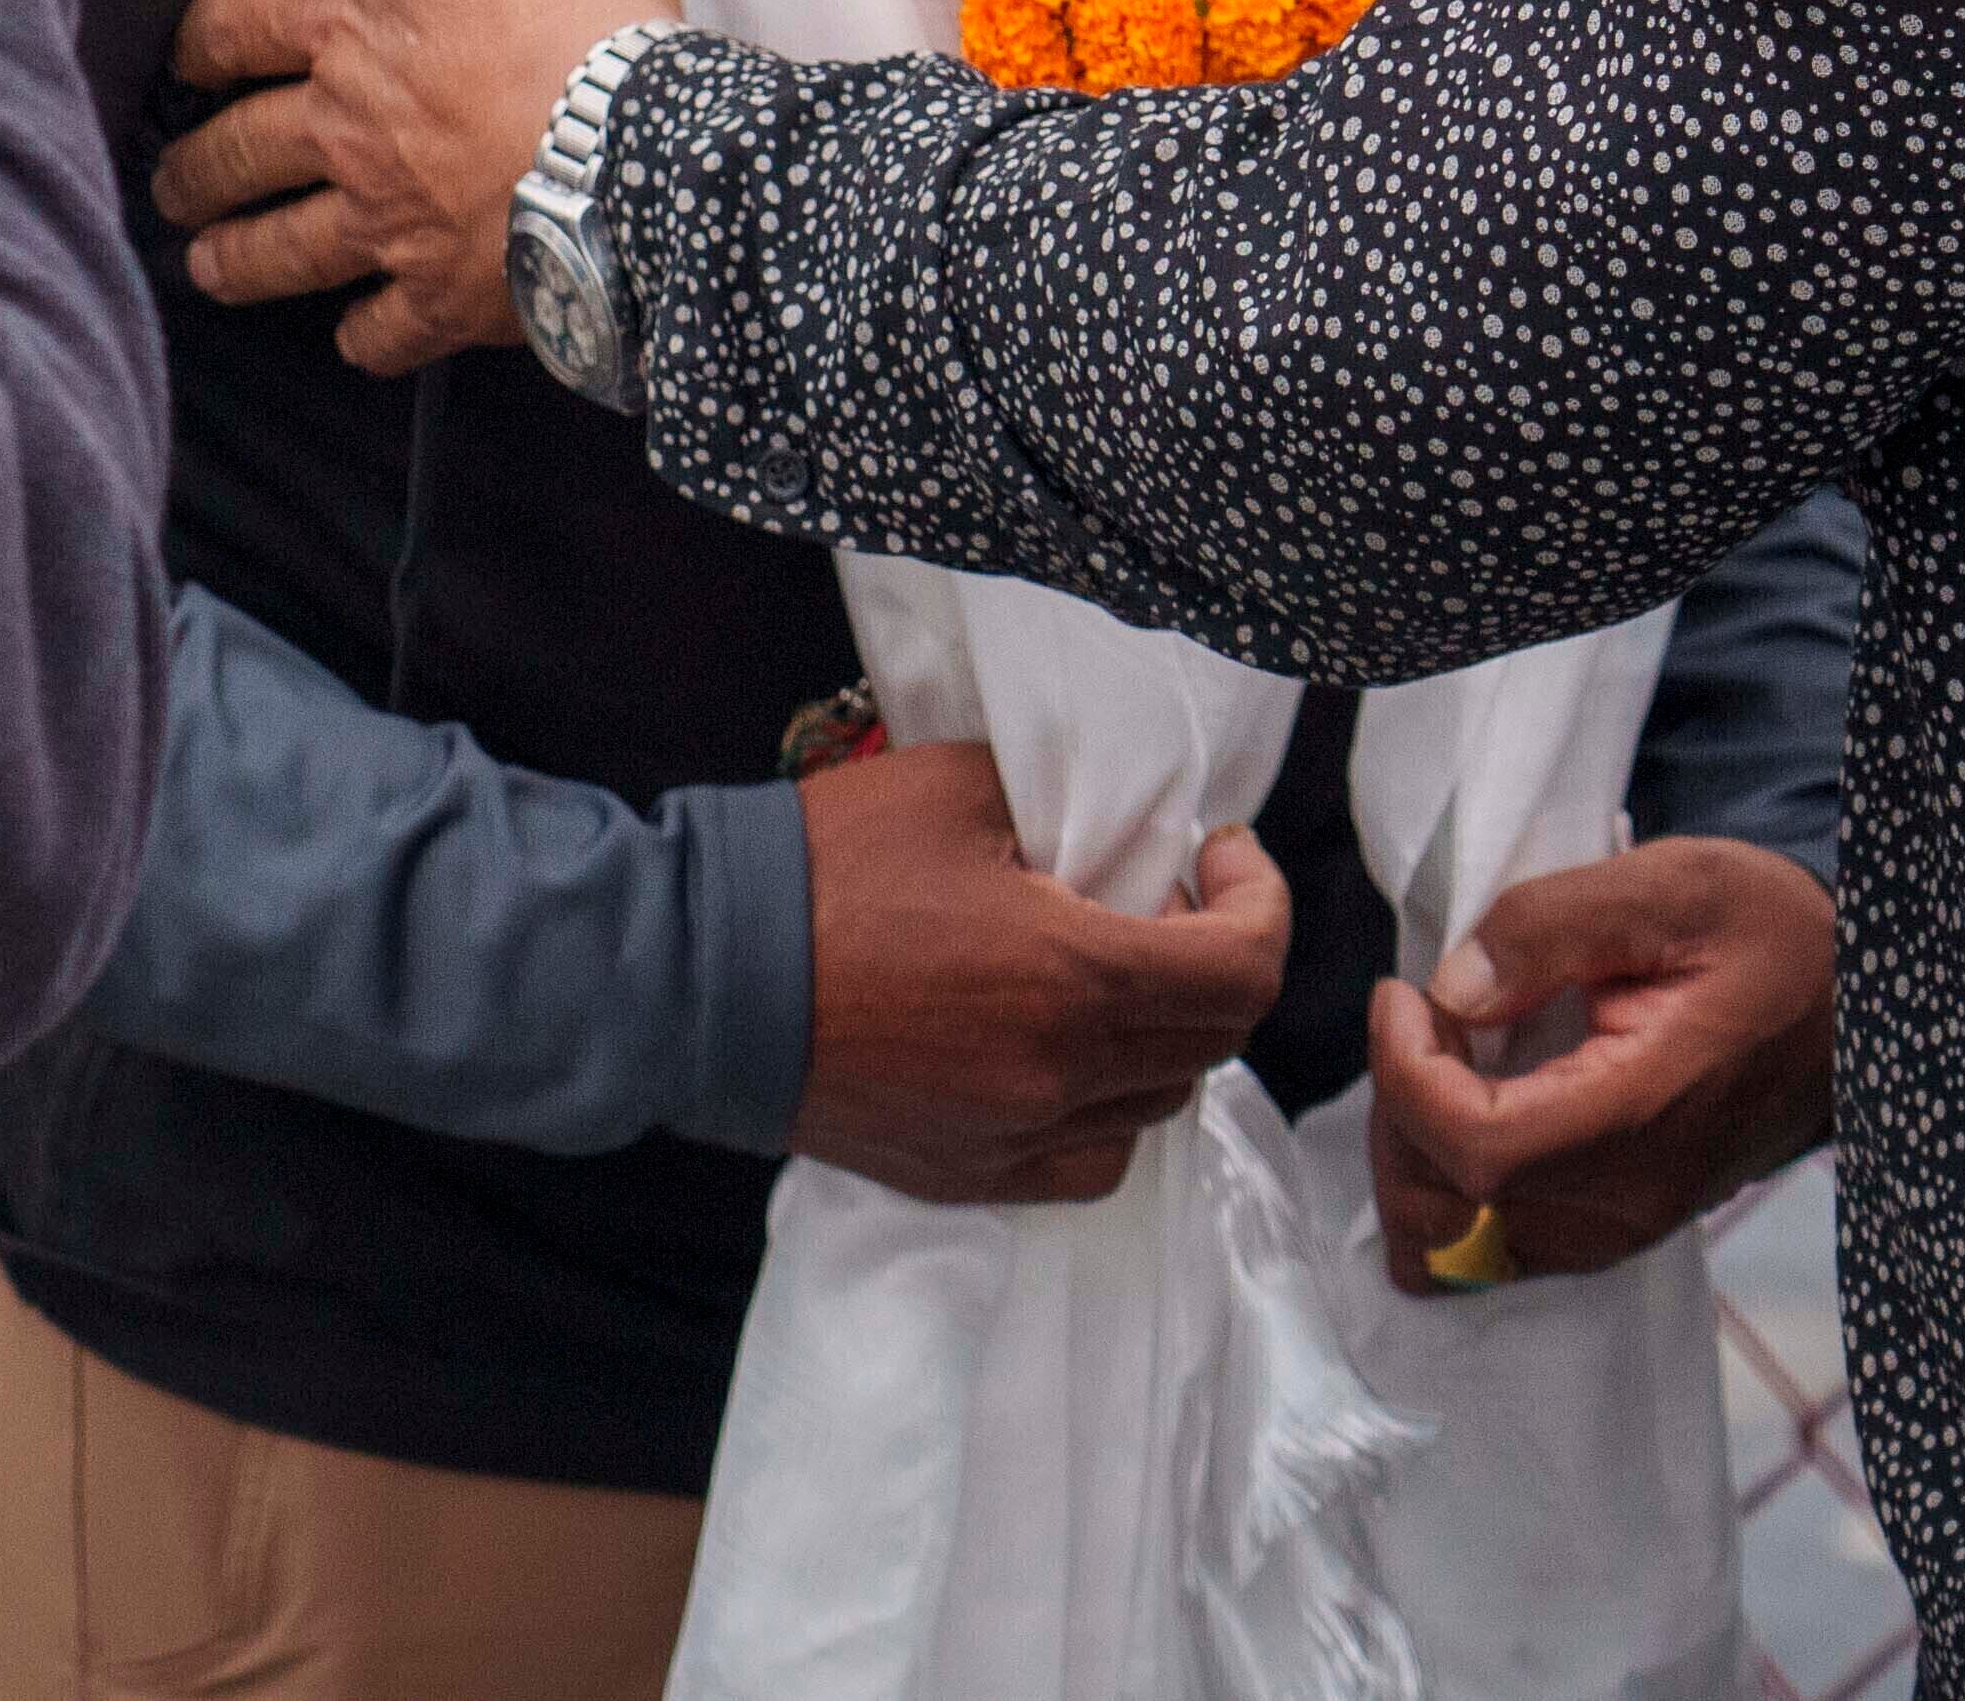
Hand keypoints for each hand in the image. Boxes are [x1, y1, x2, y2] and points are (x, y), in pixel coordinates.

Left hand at [159, 0, 687, 374]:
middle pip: (235, 151)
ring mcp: (387, 218)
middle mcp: (342, 126)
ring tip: (209, 263)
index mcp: (344, 20)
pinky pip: (383, 331)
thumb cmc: (576, 1)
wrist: (641, 142)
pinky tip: (353, 337)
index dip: (196, 42)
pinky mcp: (444, 294)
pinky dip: (362, 338)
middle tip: (175, 182)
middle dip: (195, 169)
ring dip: (237, 258)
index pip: (231, 27)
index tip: (184, 58)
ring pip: (281, 249)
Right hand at [789, 749, 1292, 1207]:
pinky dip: (1112, 1107)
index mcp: (1073, 976)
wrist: (703, 978)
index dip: (1262, 903)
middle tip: (1164, 896)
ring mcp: (1016, 1139)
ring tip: (1112, 969)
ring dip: (1168, 1033)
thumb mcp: (960, 786)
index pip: (1244, 970)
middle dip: (1218, 956)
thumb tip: (1134, 833)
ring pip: (1161, 1104)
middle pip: (1215, 1039)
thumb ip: (1069, 801)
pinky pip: (1093, 1160)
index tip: (1220, 854)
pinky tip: (1070, 1052)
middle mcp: (1061, 1075)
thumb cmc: (826, 868)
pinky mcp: (970, 1177)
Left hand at [1361, 836, 1837, 1293]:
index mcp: (1641, 1114)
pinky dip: (1449, 1191)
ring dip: (1414, 1156)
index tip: (1404, 993)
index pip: (1475, 1148)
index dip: (1405, 1073)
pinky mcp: (1615, 1233)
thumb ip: (1552, 925)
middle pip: (1445, 1213)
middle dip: (1397, 1108)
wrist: (1852, 1007)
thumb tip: (1455, 989)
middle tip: (1423, 1018)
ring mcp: (1620, 1230)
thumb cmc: (1767, 938)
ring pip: (1455, 1250)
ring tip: (1440, 1061)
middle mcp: (1625, 1201)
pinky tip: (1469, 1105)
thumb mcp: (1673, 886)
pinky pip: (1491, 1252)